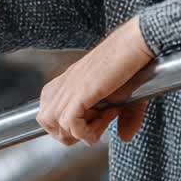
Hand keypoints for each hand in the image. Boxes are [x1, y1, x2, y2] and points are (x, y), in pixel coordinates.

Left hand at [37, 17, 154, 145]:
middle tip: (95, 127)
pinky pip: (69, 122)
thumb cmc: (130, 63)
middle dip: (69, 134)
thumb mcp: (126, 96)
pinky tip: (104, 122)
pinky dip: (84, 132)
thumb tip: (124, 136)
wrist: (135, 44)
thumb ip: (126, 118)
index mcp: (68, 80)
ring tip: (101, 125)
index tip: (95, 121)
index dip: (68, 125)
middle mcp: (65, 83)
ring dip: (77, 134)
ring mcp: (71, 86)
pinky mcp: (81, 90)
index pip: (47, 110)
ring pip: (52, 122)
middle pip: (45, 120)